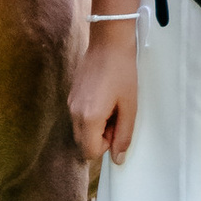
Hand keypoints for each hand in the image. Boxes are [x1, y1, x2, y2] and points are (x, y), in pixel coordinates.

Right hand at [70, 31, 139, 168]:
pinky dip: (90, 115)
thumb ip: (123, 136)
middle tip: (115, 116)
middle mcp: (74, 113)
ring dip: (95, 127)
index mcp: (89, 118)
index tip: (117, 127)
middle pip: (82, 144)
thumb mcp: (129, 106)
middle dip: (100, 138)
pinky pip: (78, 117)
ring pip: (80, 130)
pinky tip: (103, 96)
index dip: (106, 146)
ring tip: (110, 105)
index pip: (90, 152)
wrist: (109, 41)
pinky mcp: (71, 95)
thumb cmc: (122, 72)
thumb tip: (118, 159)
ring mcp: (70, 103)